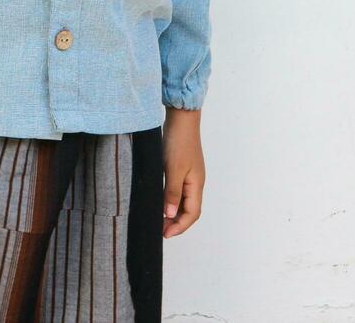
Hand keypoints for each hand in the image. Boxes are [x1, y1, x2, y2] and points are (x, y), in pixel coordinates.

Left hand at [162, 107, 204, 237]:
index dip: (180, 226)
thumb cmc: (178, 142)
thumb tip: (170, 215)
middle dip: (176, 223)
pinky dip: (170, 200)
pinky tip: (159, 201)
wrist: (181, 119)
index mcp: (196, 185)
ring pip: (183, 201)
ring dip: (173, 212)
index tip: (165, 235)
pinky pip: (178, 191)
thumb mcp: (173, 169)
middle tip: (159, 230)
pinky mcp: (182, 168)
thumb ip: (172, 193)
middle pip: (189, 210)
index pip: (192, 214)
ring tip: (158, 220)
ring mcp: (189, 176)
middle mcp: (195, 183)